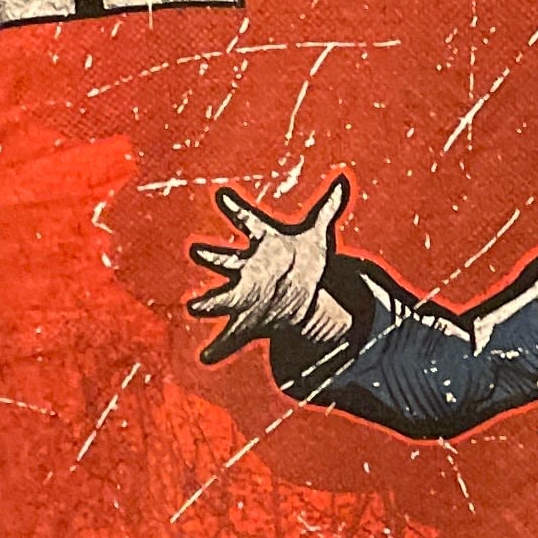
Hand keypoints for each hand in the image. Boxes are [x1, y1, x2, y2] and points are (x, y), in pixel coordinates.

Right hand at [189, 177, 347, 365]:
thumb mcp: (316, 234)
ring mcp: (243, 294)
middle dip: (212, 255)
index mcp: (263, 242)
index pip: (249, 220)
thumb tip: (344, 179)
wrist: (295, 291)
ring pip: (221, 298)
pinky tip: (206, 358)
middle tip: (197, 249)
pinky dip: (218, 348)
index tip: (224, 195)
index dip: (236, 207)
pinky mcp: (246, 321)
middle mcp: (246, 268)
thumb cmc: (300, 258)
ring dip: (207, 303)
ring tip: (194, 307)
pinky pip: (230, 337)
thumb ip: (328, 207)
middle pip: (225, 259)